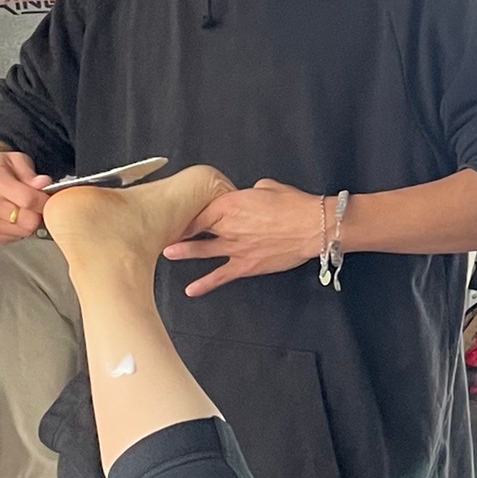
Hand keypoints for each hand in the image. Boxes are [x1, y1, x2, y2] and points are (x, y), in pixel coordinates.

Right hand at [0, 146, 50, 242]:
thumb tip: (44, 184)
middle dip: (36, 213)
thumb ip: (30, 173)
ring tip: (18, 209)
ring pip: (21, 233)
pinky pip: (10, 239)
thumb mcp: (13, 159)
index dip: (44, 202)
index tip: (46, 198)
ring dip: (25, 223)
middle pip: (27, 221)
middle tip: (32, 204)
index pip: (29, 201)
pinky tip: (8, 217)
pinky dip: (14, 230)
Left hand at [164, 178, 326, 294]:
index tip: (177, 213)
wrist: (312, 226)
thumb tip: (250, 196)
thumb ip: (251, 192)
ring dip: (184, 252)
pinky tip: (191, 290)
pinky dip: (205, 284)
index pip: (200, 208)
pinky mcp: (246, 265)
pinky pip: (220, 276)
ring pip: (202, 250)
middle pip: (197, 229)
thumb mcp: (268, 187)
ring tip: (167, 253)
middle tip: (164, 232)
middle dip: (180, 231)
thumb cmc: (294, 205)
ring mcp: (235, 247)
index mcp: (230, 203)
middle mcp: (228, 226)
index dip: (186, 211)